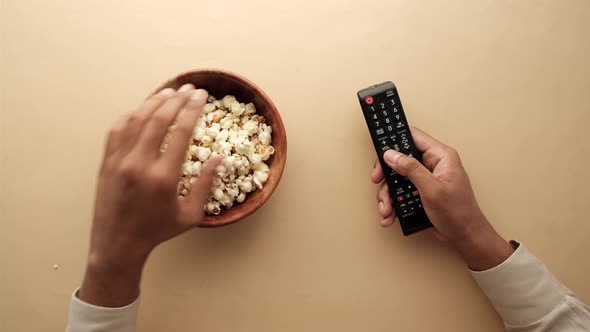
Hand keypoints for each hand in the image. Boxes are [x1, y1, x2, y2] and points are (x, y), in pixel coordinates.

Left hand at [79, 84, 221, 305]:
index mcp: (163, 177)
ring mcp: (119, 161)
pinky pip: (118, 129)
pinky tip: (143, 108)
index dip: (192, 110)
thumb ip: (205, 184)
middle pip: (159, 120)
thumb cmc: (157, 231)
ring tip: (169, 91)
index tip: (201, 96)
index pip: (180, 132)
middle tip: (189, 88)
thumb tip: (219, 158)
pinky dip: (132, 115)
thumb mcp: (190, 214)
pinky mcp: (106, 161)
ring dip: (154, 102)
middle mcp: (139, 164)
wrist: (117, 244)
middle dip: (176, 100)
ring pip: (137, 120)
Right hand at [370, 127, 512, 269]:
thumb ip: (411, 169)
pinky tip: (391, 214)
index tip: (381, 152)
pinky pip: (401, 192)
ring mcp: (426, 178)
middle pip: (401, 159)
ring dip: (389, 194)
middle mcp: (433, 164)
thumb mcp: (432, 189)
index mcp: (441, 156)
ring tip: (387, 208)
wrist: (465, 237)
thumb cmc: (459, 213)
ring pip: (398, 178)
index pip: (413, 137)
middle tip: (378, 181)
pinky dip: (394, 204)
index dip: (395, 141)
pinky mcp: (421, 192)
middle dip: (387, 174)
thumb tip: (392, 155)